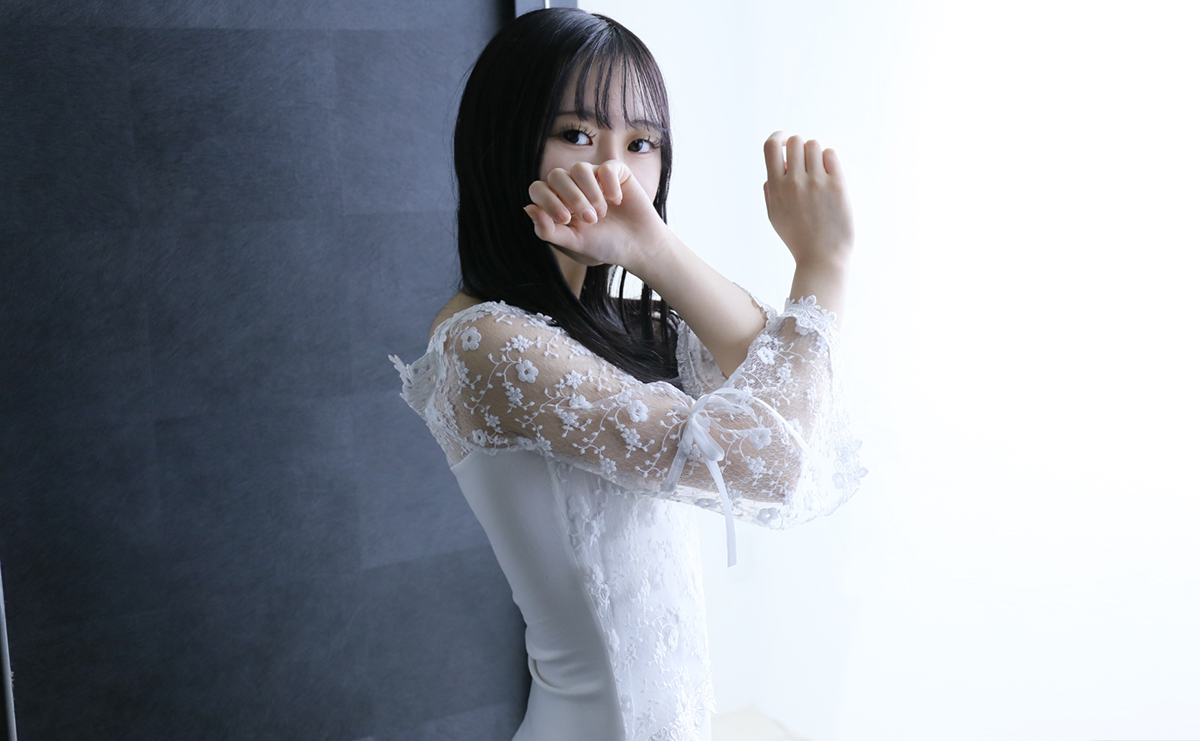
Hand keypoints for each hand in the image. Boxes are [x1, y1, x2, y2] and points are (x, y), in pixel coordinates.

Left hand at [524, 160, 669, 268]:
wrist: (637, 245)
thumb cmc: (604, 245)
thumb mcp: (574, 243)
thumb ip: (549, 230)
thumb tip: (527, 208)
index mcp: (557, 202)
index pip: (538, 189)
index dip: (548, 200)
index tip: (567, 219)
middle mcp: (572, 186)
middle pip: (557, 175)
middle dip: (572, 197)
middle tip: (590, 220)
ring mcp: (593, 177)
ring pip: (580, 168)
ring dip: (590, 193)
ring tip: (602, 213)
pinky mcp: (615, 172)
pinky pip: (606, 167)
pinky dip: (610, 185)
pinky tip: (617, 201)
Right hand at [763, 132, 853, 269]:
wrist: (821, 258)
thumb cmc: (798, 238)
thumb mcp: (774, 216)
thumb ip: (770, 191)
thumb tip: (775, 169)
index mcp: (775, 188)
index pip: (770, 146)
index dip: (777, 137)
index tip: (784, 140)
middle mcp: (794, 182)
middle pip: (795, 141)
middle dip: (799, 148)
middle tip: (805, 163)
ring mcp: (816, 183)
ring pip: (814, 145)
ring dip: (815, 153)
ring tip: (819, 170)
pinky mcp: (837, 185)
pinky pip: (831, 154)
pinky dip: (829, 159)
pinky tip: (829, 173)